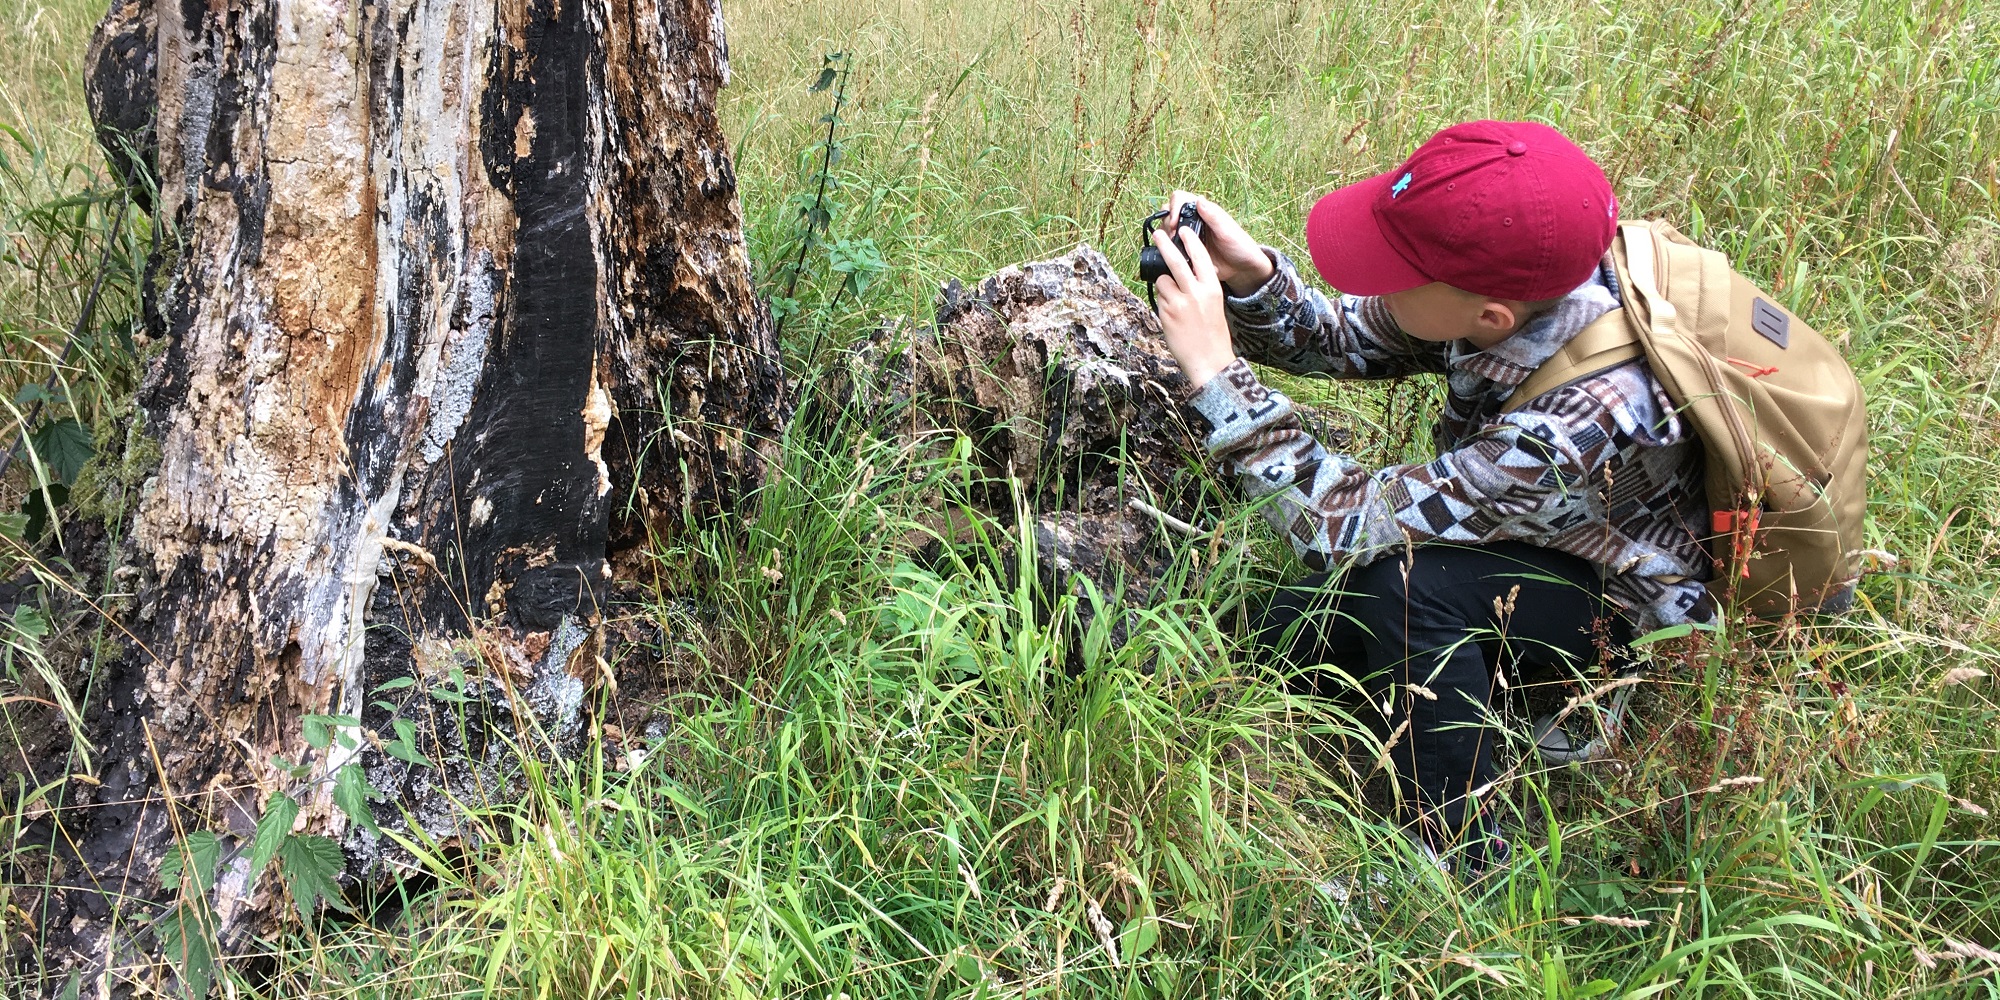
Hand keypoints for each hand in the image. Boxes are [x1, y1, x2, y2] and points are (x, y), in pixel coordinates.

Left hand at [1150, 224, 1236, 389]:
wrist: (1209, 361)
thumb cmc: (1212, 334)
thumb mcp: (1214, 304)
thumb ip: (1200, 287)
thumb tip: (1181, 273)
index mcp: (1212, 288)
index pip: (1200, 257)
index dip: (1190, 241)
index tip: (1183, 230)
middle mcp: (1196, 293)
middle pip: (1176, 261)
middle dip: (1165, 244)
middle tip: (1157, 234)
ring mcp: (1179, 303)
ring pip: (1163, 281)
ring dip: (1164, 284)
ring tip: (1174, 300)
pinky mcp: (1166, 314)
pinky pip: (1159, 298)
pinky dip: (1162, 301)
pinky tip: (1172, 315)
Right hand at [1166, 190, 1272, 294]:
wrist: (1242, 269)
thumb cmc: (1240, 246)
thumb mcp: (1228, 231)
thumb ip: (1213, 216)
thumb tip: (1199, 199)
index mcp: (1202, 211)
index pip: (1179, 199)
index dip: (1173, 209)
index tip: (1174, 224)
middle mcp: (1192, 221)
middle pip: (1168, 214)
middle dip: (1167, 226)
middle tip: (1174, 239)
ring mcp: (1187, 237)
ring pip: (1166, 232)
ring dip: (1166, 240)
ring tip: (1176, 251)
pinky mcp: (1185, 251)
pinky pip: (1170, 249)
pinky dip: (1171, 253)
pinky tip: (1180, 260)